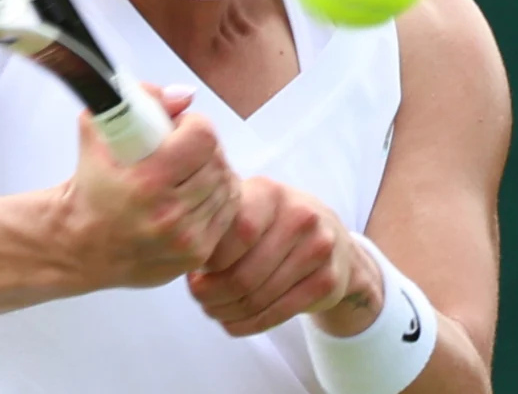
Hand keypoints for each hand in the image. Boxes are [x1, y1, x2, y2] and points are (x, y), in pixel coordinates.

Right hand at [61, 85, 240, 290]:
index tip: (180, 127)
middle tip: (185, 147)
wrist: (79, 244)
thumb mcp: (97, 129)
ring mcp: (184, 239)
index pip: (203, 137)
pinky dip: (217, 198)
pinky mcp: (194, 256)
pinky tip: (197, 192)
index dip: (194, 125)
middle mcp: (168, 214)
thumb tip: (185, 96)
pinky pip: (227, 213)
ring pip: (225, 186)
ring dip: (212, 171)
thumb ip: (139, 99)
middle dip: (204, 147)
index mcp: (145, 181)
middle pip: (217, 161)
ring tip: (189, 170)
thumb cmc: (90, 184)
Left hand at [187, 177, 384, 336]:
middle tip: (198, 297)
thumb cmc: (272, 224)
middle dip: (212, 293)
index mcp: (271, 194)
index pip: (236, 233)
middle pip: (244, 273)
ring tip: (212, 309)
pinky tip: (232, 322)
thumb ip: (218, 226)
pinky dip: (247, 324)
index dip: (211, 260)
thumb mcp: (248, 209)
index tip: (194, 270)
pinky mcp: (327, 282)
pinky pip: (277, 314)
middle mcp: (301, 216)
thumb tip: (185, 258)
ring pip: (258, 297)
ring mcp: (319, 249)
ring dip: (226, 311)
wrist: (332, 239)